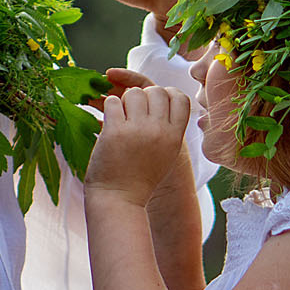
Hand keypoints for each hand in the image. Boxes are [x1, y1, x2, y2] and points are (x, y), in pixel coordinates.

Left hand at [85, 83, 191, 208]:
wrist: (119, 200)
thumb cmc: (141, 177)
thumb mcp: (166, 154)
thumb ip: (169, 128)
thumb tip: (163, 96)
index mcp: (174, 136)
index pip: (180, 97)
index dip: (167, 94)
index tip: (154, 103)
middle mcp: (159, 131)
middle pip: (156, 90)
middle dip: (143, 96)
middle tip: (134, 112)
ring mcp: (137, 130)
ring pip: (133, 92)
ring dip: (124, 101)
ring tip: (121, 119)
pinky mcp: (115, 131)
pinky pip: (113, 101)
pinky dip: (109, 108)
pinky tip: (110, 122)